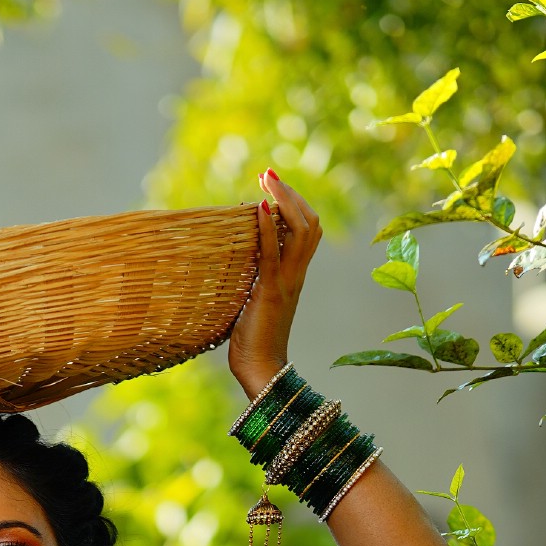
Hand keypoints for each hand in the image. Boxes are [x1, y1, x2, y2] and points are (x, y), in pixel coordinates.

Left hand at [228, 168, 321, 401]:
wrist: (261, 372)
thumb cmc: (253, 344)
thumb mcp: (253, 303)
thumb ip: (253, 281)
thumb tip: (237, 264)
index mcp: (295, 276)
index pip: (307, 230)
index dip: (295, 204)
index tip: (272, 185)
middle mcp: (297, 275)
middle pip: (309, 222)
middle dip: (291, 193)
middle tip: (268, 174)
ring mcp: (287, 282)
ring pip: (300, 231)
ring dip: (284, 200)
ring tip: (267, 181)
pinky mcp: (271, 292)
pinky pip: (274, 255)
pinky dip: (267, 229)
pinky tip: (259, 208)